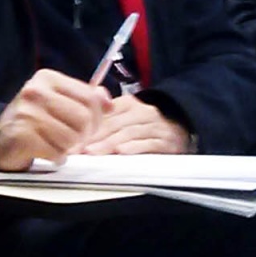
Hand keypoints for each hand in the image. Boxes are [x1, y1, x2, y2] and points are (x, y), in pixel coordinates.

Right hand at [0, 69, 109, 170]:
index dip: (97, 117)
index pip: (90, 98)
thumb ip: (84, 99)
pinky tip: (46, 151)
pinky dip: (55, 157)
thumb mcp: (58, 100)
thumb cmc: (32, 119)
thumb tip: (108, 103)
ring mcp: (27, 113)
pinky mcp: (22, 136)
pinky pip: (57, 152)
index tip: (90, 125)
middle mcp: (35, 92)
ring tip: (55, 143)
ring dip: (68, 147)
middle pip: (84, 119)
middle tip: (72, 138)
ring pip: (72, 138)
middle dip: (83, 135)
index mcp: (47, 78)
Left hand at [77, 95, 191, 155]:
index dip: (87, 126)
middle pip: (114, 124)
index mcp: (129, 104)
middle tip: (78, 149)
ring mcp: (155, 127)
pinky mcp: (167, 142)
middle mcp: (143, 113)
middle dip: (94, 138)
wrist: (182, 130)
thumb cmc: (146, 125)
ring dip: (109, 144)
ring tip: (93, 152)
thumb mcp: (127, 115)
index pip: (106, 113)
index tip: (73, 138)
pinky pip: (149, 144)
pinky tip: (121, 152)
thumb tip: (80, 119)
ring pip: (128, 134)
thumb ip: (106, 116)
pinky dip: (134, 147)